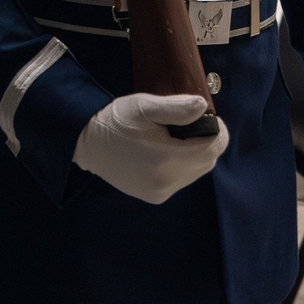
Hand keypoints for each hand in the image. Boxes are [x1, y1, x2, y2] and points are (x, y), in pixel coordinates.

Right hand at [73, 92, 228, 204]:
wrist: (87, 143)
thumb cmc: (116, 119)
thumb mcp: (145, 106)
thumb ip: (176, 108)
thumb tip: (202, 107)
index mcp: (167, 159)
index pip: (212, 148)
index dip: (217, 130)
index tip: (208, 116)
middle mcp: (167, 182)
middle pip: (207, 162)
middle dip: (206, 142)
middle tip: (190, 122)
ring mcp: (160, 192)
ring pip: (195, 173)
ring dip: (195, 154)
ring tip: (177, 136)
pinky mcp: (154, 197)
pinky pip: (180, 180)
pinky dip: (181, 166)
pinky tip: (166, 151)